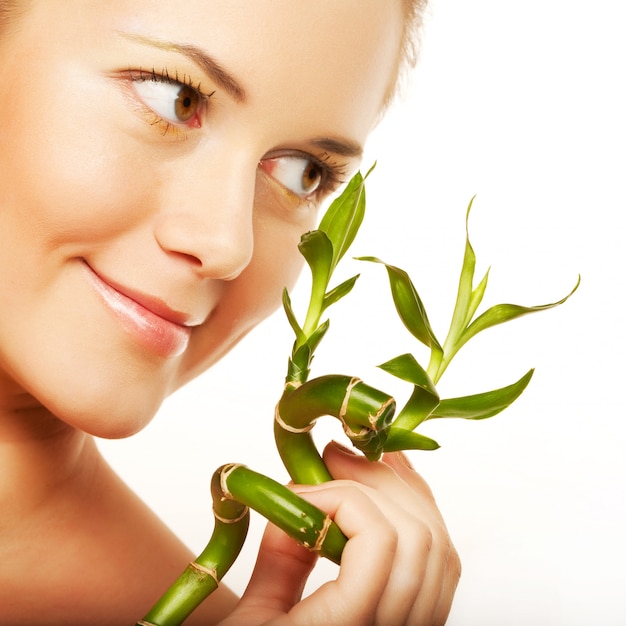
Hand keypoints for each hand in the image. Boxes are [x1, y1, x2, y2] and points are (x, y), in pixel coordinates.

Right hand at [218, 441, 460, 625]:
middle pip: (416, 536)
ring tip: (361, 464)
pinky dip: (419, 514)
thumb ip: (278, 559)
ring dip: (400, 491)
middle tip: (331, 456)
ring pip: (438, 543)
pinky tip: (390, 490)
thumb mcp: (250, 621)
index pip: (379, 545)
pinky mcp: (425, 624)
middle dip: (374, 481)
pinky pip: (442, 561)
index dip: (344, 499)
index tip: (300, 488)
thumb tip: (302, 500)